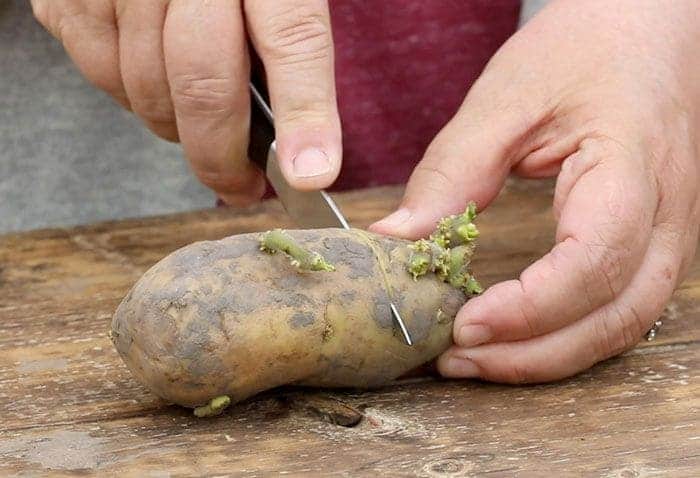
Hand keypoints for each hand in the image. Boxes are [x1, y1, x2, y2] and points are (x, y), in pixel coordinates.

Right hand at [31, 0, 341, 204]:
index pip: (292, 38)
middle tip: (241, 188)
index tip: (310, 175)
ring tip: (201, 124)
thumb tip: (299, 149)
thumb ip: (284, 46)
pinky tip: (155, 81)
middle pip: (205, 82)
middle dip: (223, 157)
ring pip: (147, 90)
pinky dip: (132, 97)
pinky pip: (101, 74)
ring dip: (179, 129)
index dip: (304, 113)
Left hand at [372, 0, 699, 382]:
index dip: (529, 308)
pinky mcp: (652, 241)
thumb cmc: (583, 49)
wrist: (646, 28)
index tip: (462, 325)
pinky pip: (618, 309)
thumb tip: (394, 239)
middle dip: (532, 353)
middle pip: (615, 315)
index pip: (593, 260)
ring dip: (548, 356)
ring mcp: (670, 232)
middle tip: (456, 360)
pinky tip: (516, 338)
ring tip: (476, 360)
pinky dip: (566, 336)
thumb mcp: (507, 98)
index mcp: (633, 167)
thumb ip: (452, 171)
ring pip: (622, 325)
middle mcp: (668, 213)